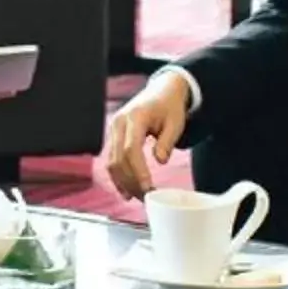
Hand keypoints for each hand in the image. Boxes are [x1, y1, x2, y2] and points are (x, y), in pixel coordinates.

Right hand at [99, 69, 192, 200]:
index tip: (148, 188)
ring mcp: (114, 130)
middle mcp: (119, 123)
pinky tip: (127, 190)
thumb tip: (160, 161)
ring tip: (137, 197)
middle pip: (119, 159)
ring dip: (123, 182)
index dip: (138, 171)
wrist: (162, 91)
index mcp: (135, 117)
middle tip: (145, 198)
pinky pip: (112, 160)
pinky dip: (118, 176)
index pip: (131, 149)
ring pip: (112, 162)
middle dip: (131, 182)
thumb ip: (167, 142)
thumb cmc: (169, 106)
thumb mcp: (175, 122)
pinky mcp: (114, 137)